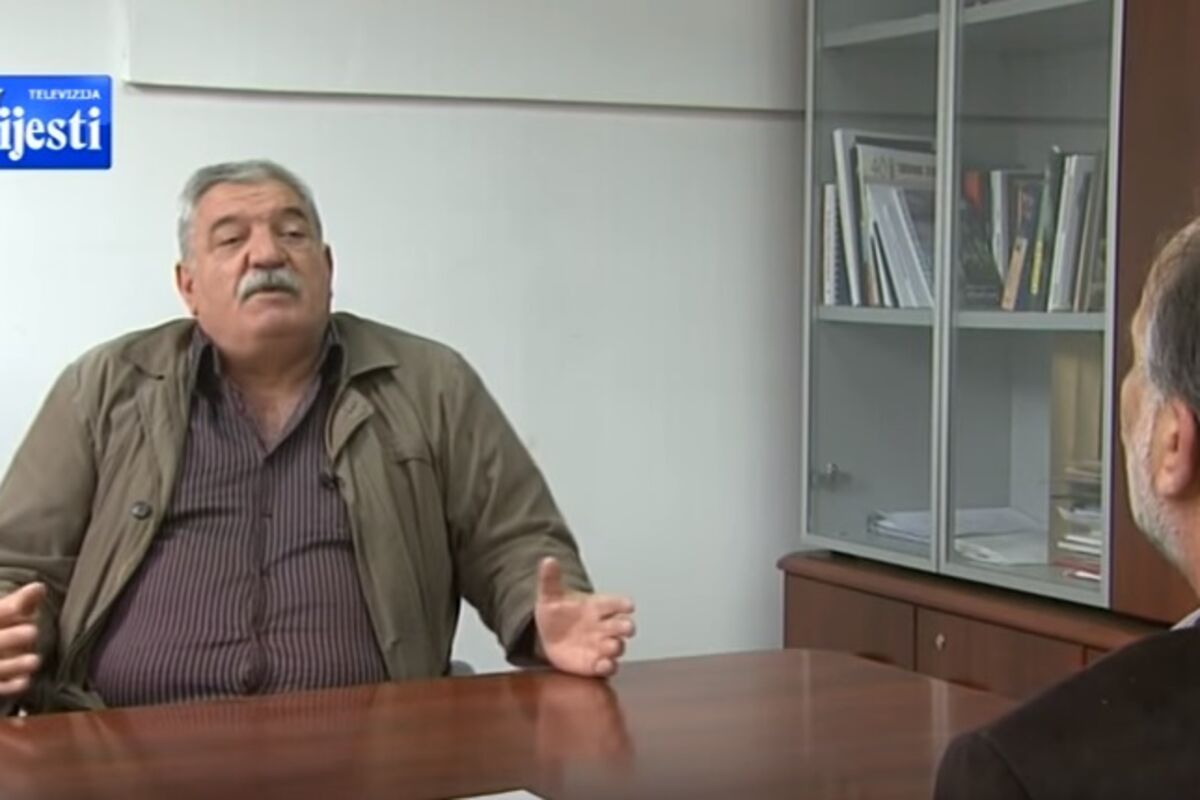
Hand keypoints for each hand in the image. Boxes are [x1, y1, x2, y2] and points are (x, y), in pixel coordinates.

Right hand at [0, 583, 43, 695]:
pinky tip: (25, 681)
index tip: (18, 607)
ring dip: (13, 665)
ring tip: (35, 660)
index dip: (6, 611)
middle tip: (32, 632)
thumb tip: (39, 587)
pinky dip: (9, 686)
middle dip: (9, 638)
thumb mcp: (4, 614)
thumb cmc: (1, 630)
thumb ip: (20, 602)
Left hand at [534, 558, 634, 677]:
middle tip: (626, 628)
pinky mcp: (596, 664)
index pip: (616, 602)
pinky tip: (602, 665)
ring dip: (616, 647)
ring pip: (618, 646)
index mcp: (597, 606)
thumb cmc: (557, 613)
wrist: (548, 637)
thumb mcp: (550, 595)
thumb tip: (548, 559)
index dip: (623, 604)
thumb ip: (550, 579)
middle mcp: (604, 626)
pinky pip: (608, 667)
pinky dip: (607, 666)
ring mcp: (602, 645)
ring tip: (610, 646)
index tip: (628, 605)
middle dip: (626, 627)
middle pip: (623, 625)